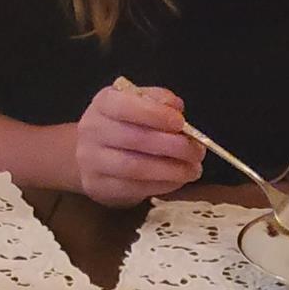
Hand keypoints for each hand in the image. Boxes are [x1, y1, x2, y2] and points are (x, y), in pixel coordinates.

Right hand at [74, 82, 205, 206]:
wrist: (90, 155)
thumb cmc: (121, 124)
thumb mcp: (135, 104)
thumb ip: (156, 101)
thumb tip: (177, 108)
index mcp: (103, 104)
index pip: (125, 106)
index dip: (154, 114)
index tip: (181, 122)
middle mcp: (93, 131)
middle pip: (134, 139)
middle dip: (172, 146)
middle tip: (197, 151)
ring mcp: (93, 161)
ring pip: (135, 167)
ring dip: (170, 170)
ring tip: (193, 169)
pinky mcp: (100, 187)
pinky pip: (135, 188)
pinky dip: (162, 185)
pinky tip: (178, 180)